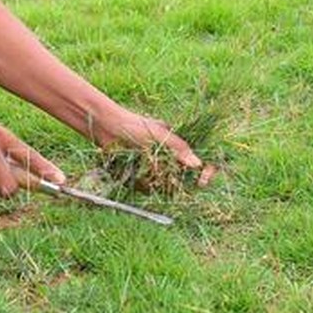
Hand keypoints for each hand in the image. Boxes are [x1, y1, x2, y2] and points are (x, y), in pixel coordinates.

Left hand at [91, 107, 215, 185]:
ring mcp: (155, 168)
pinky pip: (148, 188)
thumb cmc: (134, 124)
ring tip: (141, 163)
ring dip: (155, 180)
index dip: (207, 173)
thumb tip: (198, 165)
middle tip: (161, 172)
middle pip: (184, 180)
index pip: (201, 162)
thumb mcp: (159, 133)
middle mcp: (169, 159)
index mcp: (178, 146)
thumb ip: (179, 148)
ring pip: (165, 186)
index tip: (202, 182)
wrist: (106, 128)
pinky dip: (142, 182)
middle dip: (176, 181)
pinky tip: (132, 169)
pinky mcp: (141, 176)